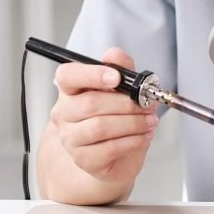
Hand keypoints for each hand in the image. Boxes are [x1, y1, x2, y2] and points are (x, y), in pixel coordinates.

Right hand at [51, 47, 157, 186]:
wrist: (114, 155)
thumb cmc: (115, 117)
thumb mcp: (123, 89)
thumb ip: (121, 68)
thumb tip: (115, 54)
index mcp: (70, 89)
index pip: (68, 76)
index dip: (91, 74)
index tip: (115, 77)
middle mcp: (64, 112)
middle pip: (91, 103)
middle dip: (126, 103)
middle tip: (147, 104)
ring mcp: (70, 137)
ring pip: (100, 127)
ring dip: (133, 123)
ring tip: (149, 121)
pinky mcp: (83, 159)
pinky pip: (109, 148)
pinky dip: (132, 140)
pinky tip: (143, 135)